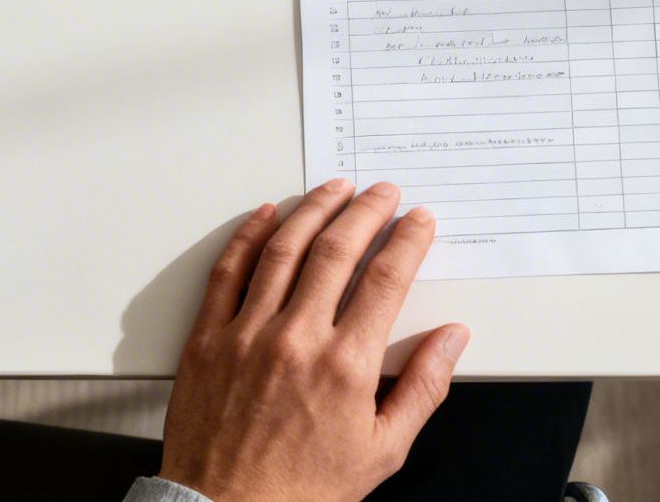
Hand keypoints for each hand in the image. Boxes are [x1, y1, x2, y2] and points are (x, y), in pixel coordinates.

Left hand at [158, 180, 468, 501]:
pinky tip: (267, 215)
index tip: (419, 221)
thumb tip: (452, 339)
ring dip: (313, 209)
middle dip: (366, 211)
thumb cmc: (302, 488)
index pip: (385, 279)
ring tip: (334, 188)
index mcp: (345, 365)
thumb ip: (423, 387)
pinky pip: (228, 271)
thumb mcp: (383, 449)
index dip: (407, 241)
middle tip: (382, 192)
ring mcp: (247, 333)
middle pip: (337, 250)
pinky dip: (249, 236)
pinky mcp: (207, 338)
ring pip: (283, 249)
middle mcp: (296, 338)